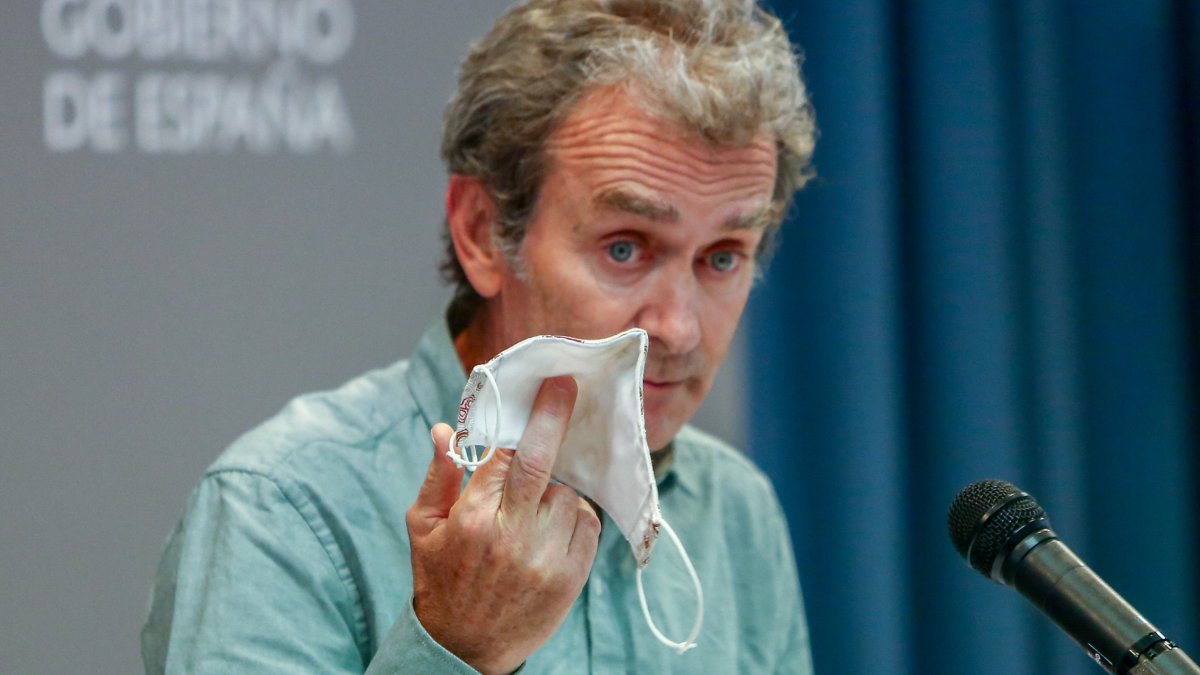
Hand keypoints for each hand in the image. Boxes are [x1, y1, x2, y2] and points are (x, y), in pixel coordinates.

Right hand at [406, 376, 600, 674]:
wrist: (465, 649)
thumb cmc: (441, 580)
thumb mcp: (424, 528)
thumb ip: (438, 476)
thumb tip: (446, 429)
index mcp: (473, 518)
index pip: (506, 453)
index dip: (529, 416)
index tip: (548, 386)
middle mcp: (511, 535)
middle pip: (543, 463)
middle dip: (556, 419)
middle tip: (567, 389)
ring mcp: (545, 557)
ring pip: (569, 493)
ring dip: (559, 485)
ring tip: (537, 501)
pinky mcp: (570, 577)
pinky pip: (587, 524)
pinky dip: (576, 515)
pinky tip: (553, 525)